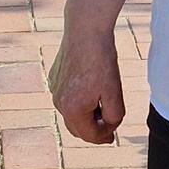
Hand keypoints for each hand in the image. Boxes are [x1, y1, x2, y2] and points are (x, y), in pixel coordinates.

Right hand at [48, 25, 124, 143]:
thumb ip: (114, 116)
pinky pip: (67, 97)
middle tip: (109, 128)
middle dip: (94, 129)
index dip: (104, 137)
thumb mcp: (114, 92)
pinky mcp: (54, 78)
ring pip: (72, 112)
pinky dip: (79, 100)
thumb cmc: (101, 61)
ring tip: (102, 103)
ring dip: (87, 114)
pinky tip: (91, 88)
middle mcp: (58, 103)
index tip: (113, 137)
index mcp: (72, 110)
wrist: (85, 31)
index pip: (89, 135)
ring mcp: (54, 90)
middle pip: (77, 127)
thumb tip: (109, 126)